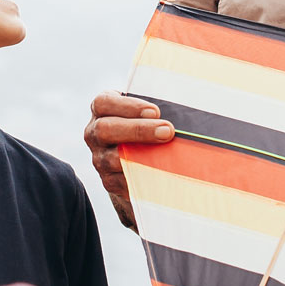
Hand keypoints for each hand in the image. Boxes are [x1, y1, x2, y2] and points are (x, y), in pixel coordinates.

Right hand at [84, 90, 174, 228]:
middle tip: (167, 131)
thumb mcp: (147, 110)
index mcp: (102, 109)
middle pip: (106, 129)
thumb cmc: (148, 123)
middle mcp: (94, 133)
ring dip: (141, 156)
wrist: (137, 155)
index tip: (155, 111)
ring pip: (112, 158)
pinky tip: (160, 175)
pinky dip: (141, 178)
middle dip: (138, 130)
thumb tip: (190, 105)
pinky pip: (121, 182)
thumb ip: (159, 104)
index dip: (127, 106)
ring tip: (167, 155)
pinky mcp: (109, 180)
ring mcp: (99, 158)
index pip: (103, 103)